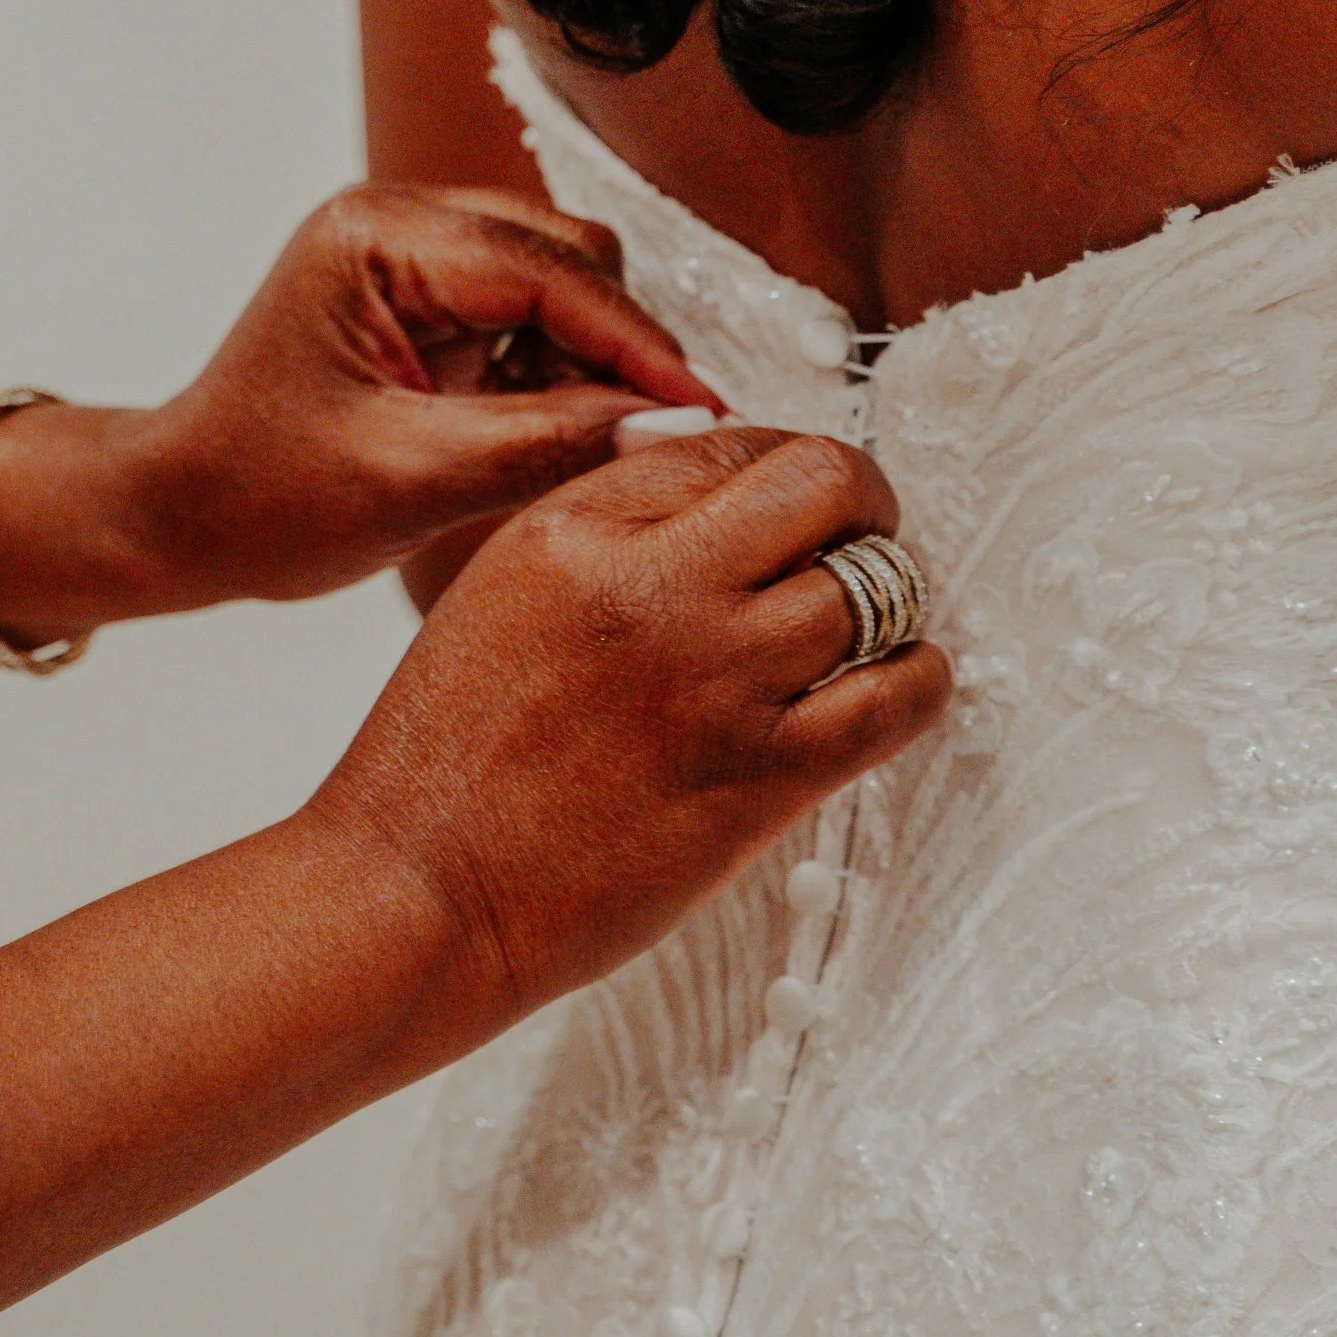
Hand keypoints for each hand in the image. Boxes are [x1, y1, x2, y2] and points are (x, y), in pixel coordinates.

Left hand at [45, 183, 719, 618]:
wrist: (183, 517)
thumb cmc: (262, 498)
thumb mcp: (413, 481)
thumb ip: (547, 446)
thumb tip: (672, 425)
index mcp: (374, 237)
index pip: (546, 268)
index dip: (634, 341)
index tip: (700, 407)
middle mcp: (396, 221)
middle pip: (568, 255)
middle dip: (610, 347)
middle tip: (629, 441)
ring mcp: (414, 255)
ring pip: (561, 283)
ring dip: (582, 363)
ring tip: (556, 447)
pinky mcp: (429, 300)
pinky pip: (532, 318)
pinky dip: (552, 376)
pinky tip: (526, 436)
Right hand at [305, 425, 950, 1031]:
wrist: (417, 895)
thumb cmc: (443, 763)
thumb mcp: (499, 595)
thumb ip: (601, 536)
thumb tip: (707, 483)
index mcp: (575, 527)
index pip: (729, 441)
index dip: (780, 465)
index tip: (791, 506)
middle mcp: (654, 584)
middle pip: (825, 483)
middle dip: (861, 501)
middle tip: (860, 538)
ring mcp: (716, 679)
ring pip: (876, 584)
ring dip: (890, 598)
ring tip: (870, 629)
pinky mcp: (762, 776)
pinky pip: (900, 695)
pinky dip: (919, 679)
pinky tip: (897, 686)